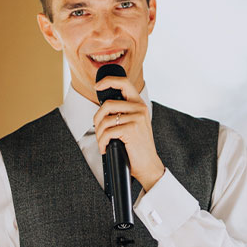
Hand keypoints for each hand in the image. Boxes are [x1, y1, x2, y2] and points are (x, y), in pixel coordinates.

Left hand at [93, 76, 165, 190]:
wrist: (148, 165)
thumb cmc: (138, 147)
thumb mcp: (134, 124)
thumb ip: (124, 112)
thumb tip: (103, 107)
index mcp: (139, 104)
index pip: (124, 83)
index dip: (108, 81)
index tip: (98, 86)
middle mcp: (139, 108)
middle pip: (108, 104)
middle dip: (97, 119)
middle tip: (98, 131)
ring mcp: (136, 118)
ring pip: (105, 120)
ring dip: (99, 133)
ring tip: (103, 142)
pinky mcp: (131, 129)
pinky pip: (107, 132)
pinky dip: (102, 142)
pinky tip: (105, 148)